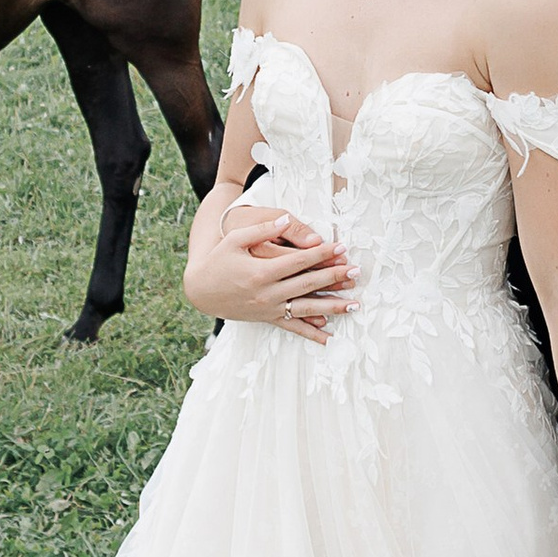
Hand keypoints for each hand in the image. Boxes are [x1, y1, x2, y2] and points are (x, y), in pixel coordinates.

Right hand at [185, 204, 353, 341]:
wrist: (200, 290)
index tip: (341, 247)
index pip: (298, 261)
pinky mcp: (267, 318)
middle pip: (307, 284)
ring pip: (305, 308)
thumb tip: (286, 219)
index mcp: (260, 271)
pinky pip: (292, 327)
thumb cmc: (219, 260)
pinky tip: (329, 336)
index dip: (321, 253)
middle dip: (334, 277)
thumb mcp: (235, 240)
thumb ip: (262, 230)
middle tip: (356, 272)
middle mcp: (267, 293)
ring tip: (354, 304)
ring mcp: (268, 308)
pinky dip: (311, 332)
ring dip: (332, 306)